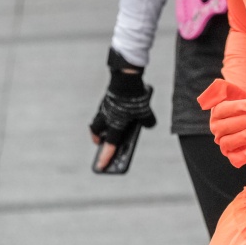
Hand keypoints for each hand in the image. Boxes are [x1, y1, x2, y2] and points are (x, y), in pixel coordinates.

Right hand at [89, 50, 155, 170]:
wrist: (126, 77)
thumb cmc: (134, 98)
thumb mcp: (145, 112)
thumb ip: (148, 121)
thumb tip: (149, 124)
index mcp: (115, 125)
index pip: (110, 145)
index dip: (105, 157)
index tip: (100, 167)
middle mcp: (107, 117)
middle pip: (96, 131)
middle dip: (97, 138)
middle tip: (100, 142)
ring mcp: (105, 107)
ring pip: (99, 119)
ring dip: (102, 124)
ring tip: (109, 126)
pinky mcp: (107, 97)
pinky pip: (104, 108)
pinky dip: (108, 112)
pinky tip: (118, 109)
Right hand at [198, 79, 245, 167]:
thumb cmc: (242, 98)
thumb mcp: (231, 88)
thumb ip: (219, 88)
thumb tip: (212, 91)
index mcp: (216, 112)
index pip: (224, 110)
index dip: (241, 107)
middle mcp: (217, 128)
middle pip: (227, 128)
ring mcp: (224, 141)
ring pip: (228, 143)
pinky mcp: (233, 153)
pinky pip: (234, 159)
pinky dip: (244, 157)